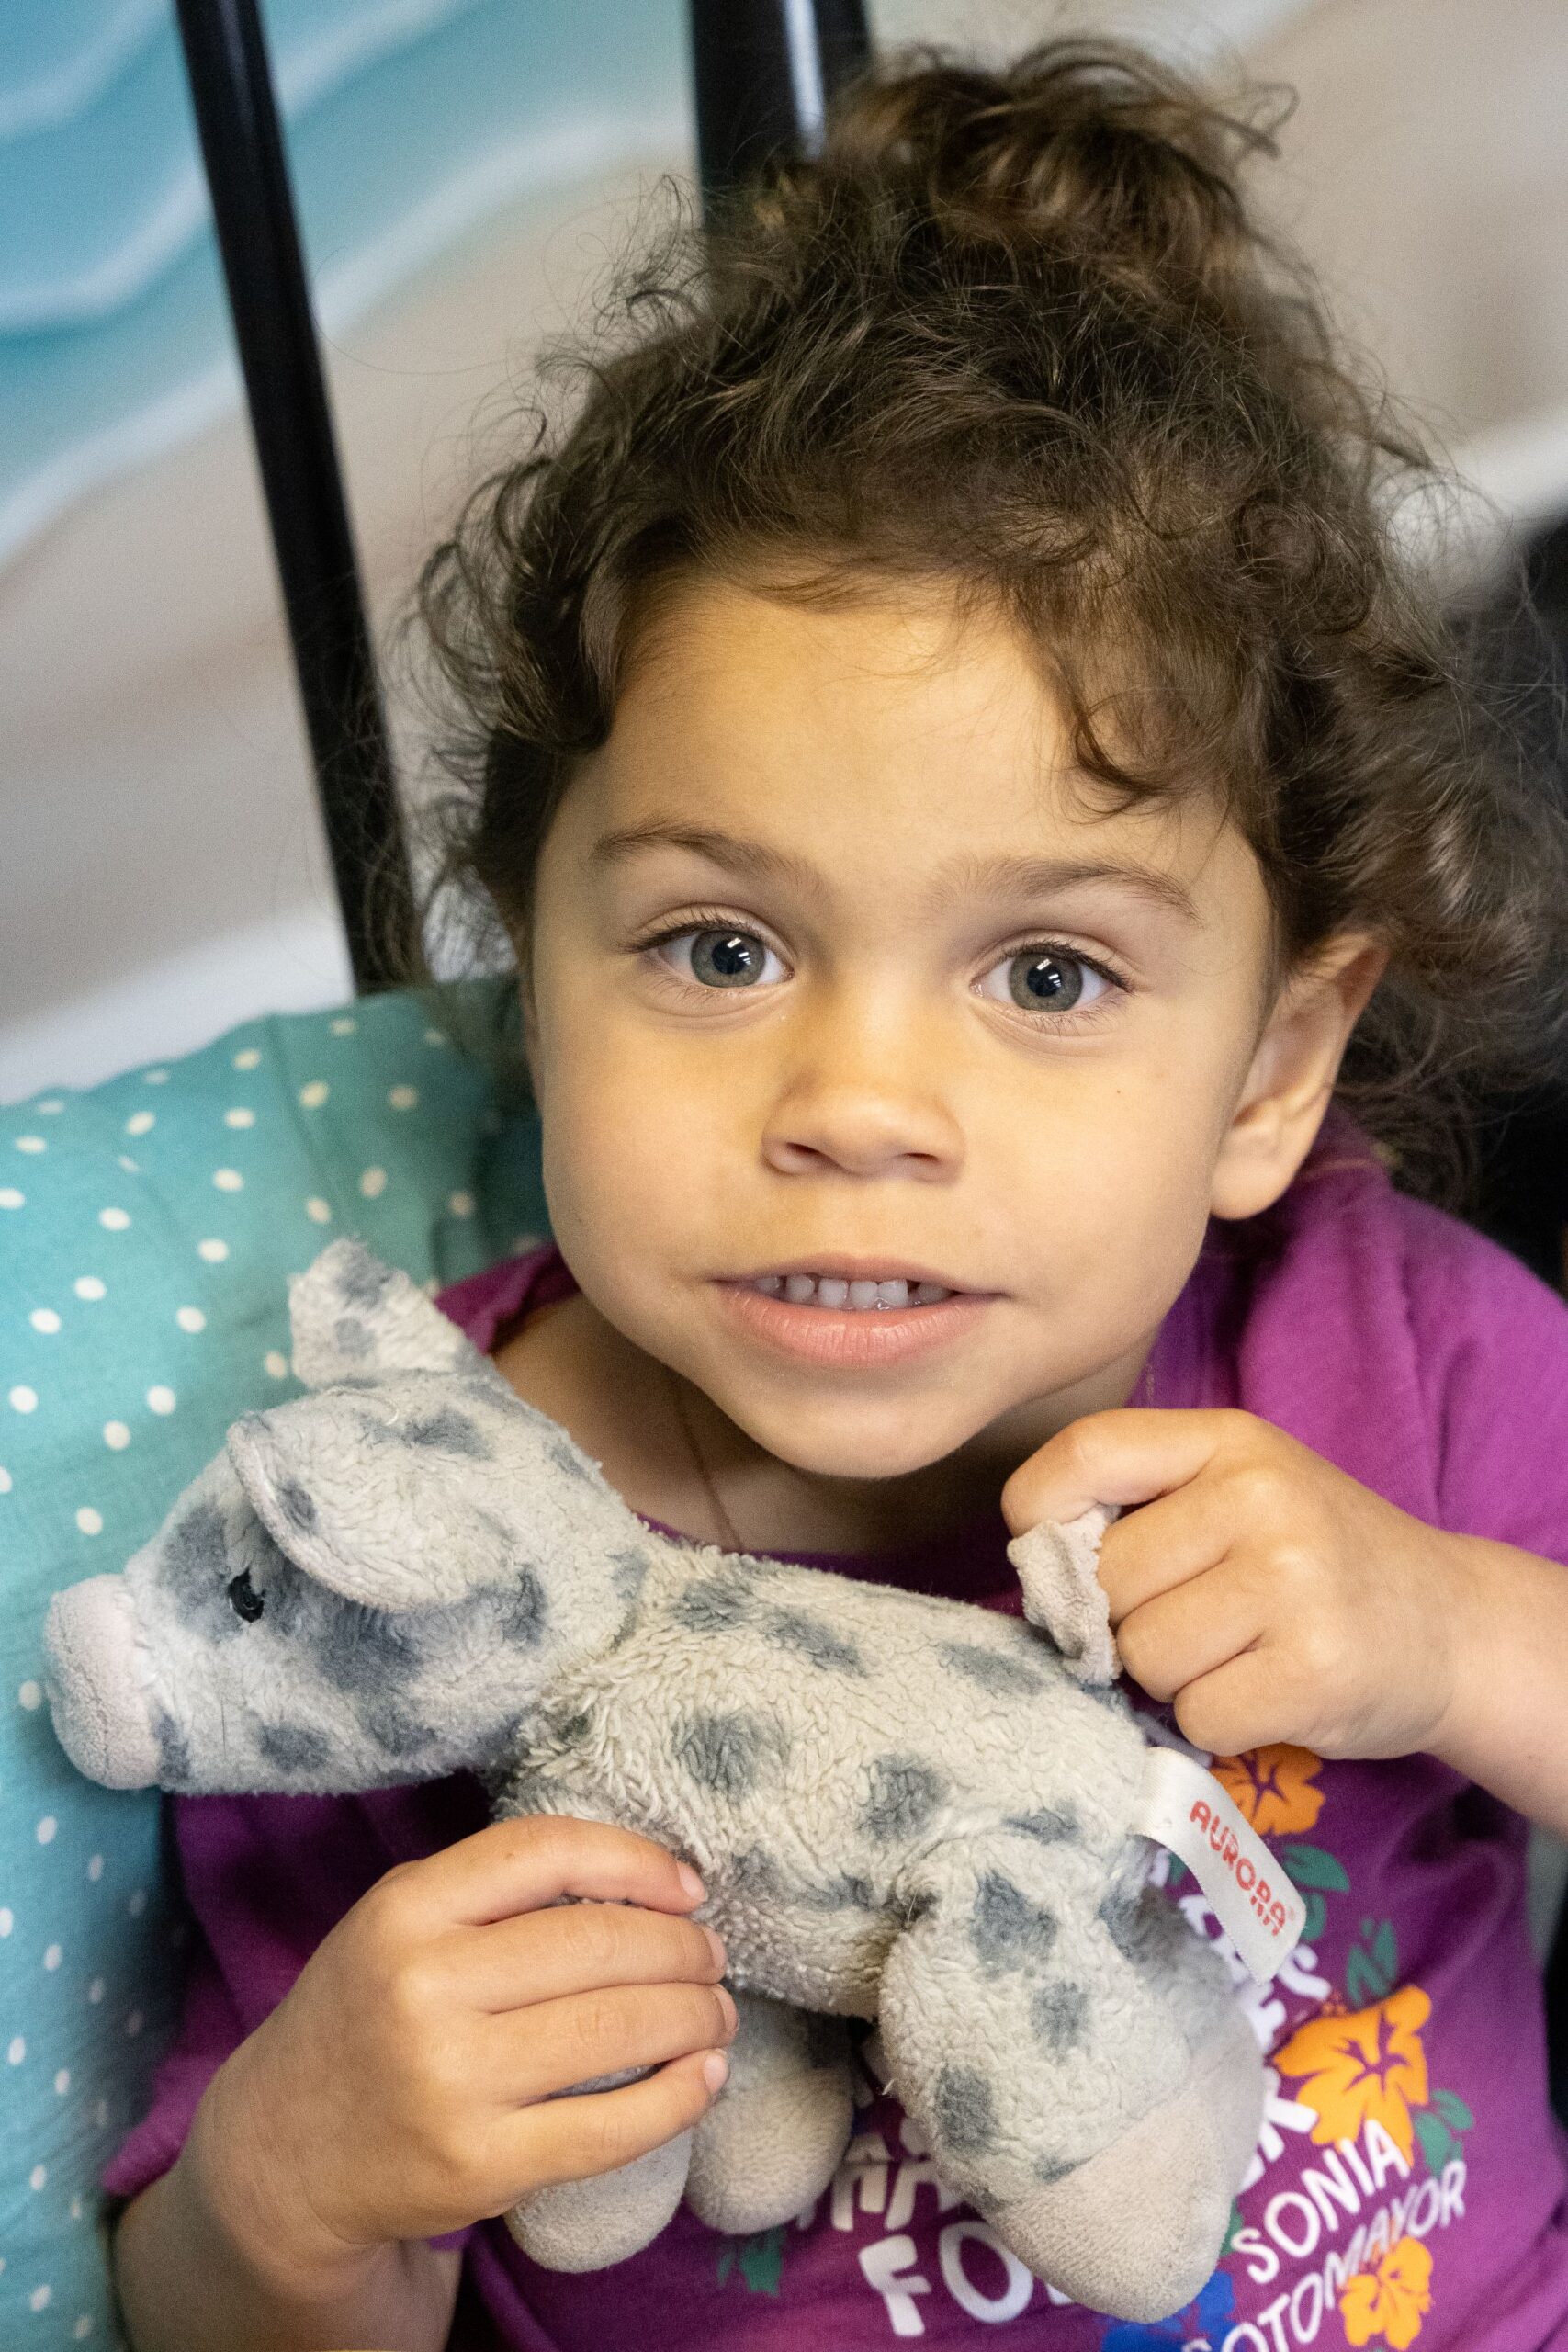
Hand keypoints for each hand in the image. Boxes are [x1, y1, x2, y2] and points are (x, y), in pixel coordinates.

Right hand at [186, 1817, 736, 2284]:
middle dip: (682, 1947)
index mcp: (404, 1910)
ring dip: (695, 2016)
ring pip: (617, 2029)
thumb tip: (650, 1877)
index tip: (688, 1885)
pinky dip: (678, 2099)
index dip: (636, 1859)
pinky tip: (704, 2078)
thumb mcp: (401, 1923)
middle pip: (598, 1943)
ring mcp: (451, 2082)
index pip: (545, 1851)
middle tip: (712, 1956)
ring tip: (716, 2012)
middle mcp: (423, 1988)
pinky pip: (610, 2127)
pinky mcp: (480, 2165)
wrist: (284, 2152)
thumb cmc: (369, 2013)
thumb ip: (497, 1889)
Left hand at [1002, 1408, 1469, 1761]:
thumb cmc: (1314, 1560)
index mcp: (1229, 1439)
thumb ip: (1142, 1504)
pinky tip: (1269, 1693)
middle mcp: (1261, 1496)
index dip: (1042, 1518)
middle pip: (1105, 1580)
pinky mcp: (1313, 1672)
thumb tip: (1037, 1567)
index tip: (1060, 1558)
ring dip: (1173, 1677)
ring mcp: (1293, 1582)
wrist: (1453, 1626)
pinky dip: (1219, 1722)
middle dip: (1127, 1619)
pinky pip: (1196, 1716)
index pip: (1084, 1455)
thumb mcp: (1239, 1490)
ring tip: (1238, 1654)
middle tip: (1198, 1620)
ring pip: (1142, 1655)